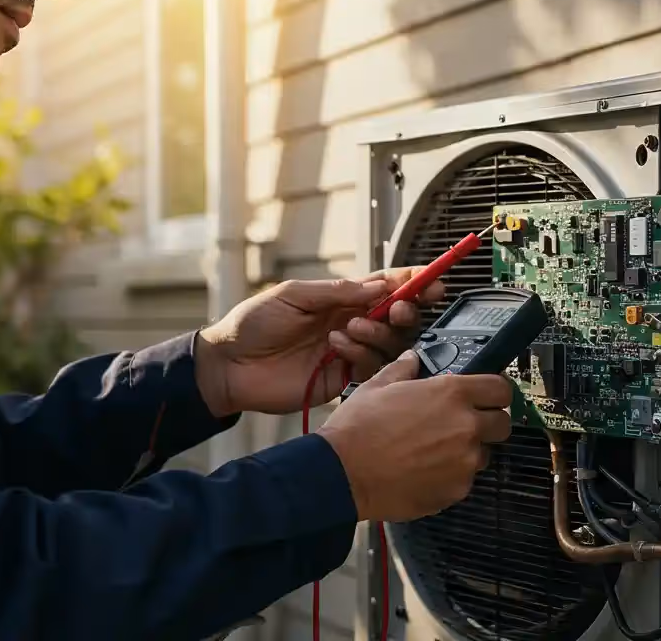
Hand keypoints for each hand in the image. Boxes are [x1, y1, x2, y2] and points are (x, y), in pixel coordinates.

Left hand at [195, 267, 445, 416]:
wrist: (229, 366)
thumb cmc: (253, 324)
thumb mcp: (293, 295)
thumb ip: (337, 291)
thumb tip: (378, 286)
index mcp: (340, 299)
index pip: (385, 287)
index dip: (411, 283)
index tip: (431, 280)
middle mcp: (351, 324)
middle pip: (397, 317)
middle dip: (406, 310)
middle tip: (399, 310)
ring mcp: (349, 353)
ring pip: (389, 344)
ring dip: (377, 333)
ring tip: (350, 327)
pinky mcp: (342, 379)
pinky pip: (370, 368)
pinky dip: (360, 354)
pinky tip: (336, 347)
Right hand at [317, 352, 514, 521]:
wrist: (341, 474)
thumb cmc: (358, 426)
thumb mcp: (378, 386)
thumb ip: (404, 370)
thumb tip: (413, 360)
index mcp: (452, 393)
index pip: (501, 389)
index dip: (494, 392)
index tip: (484, 397)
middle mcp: (467, 426)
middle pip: (502, 424)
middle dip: (488, 423)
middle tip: (462, 425)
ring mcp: (465, 462)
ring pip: (483, 454)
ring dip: (468, 452)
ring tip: (434, 452)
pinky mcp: (455, 491)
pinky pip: (463, 480)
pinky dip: (450, 477)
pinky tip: (423, 473)